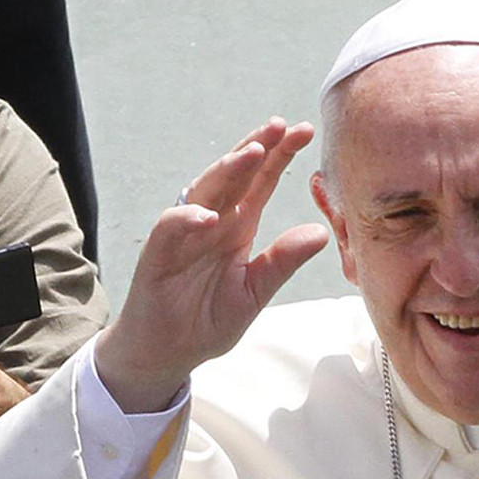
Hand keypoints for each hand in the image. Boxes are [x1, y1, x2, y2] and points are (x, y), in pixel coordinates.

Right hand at [96, 118, 329, 411]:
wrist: (167, 353)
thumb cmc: (207, 320)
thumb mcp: (254, 292)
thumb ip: (282, 262)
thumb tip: (321, 233)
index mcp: (237, 227)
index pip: (260, 183)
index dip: (279, 156)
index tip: (304, 132)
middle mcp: (211, 223)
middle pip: (234, 176)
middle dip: (257, 148)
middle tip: (282, 125)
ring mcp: (183, 235)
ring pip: (204, 192)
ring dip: (226, 171)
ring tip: (252, 152)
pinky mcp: (157, 256)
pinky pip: (170, 229)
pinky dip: (187, 219)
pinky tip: (209, 215)